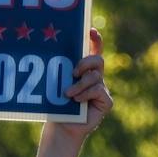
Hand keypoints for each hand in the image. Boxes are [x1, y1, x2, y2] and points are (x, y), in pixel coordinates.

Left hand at [51, 28, 110, 142]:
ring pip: (95, 76)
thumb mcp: (56, 84)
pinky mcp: (106, 101)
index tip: (91, 30)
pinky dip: (86, 94)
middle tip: (73, 71)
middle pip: (98, 60)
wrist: (62, 126)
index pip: (93, 50)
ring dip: (80, 84)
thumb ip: (59, 71)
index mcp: (84, 70)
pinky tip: (77, 100)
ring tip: (68, 93)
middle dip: (86, 62)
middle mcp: (95, 77)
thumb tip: (52, 56)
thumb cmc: (57, 105)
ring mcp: (102, 89)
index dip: (95, 39)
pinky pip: (99, 90)